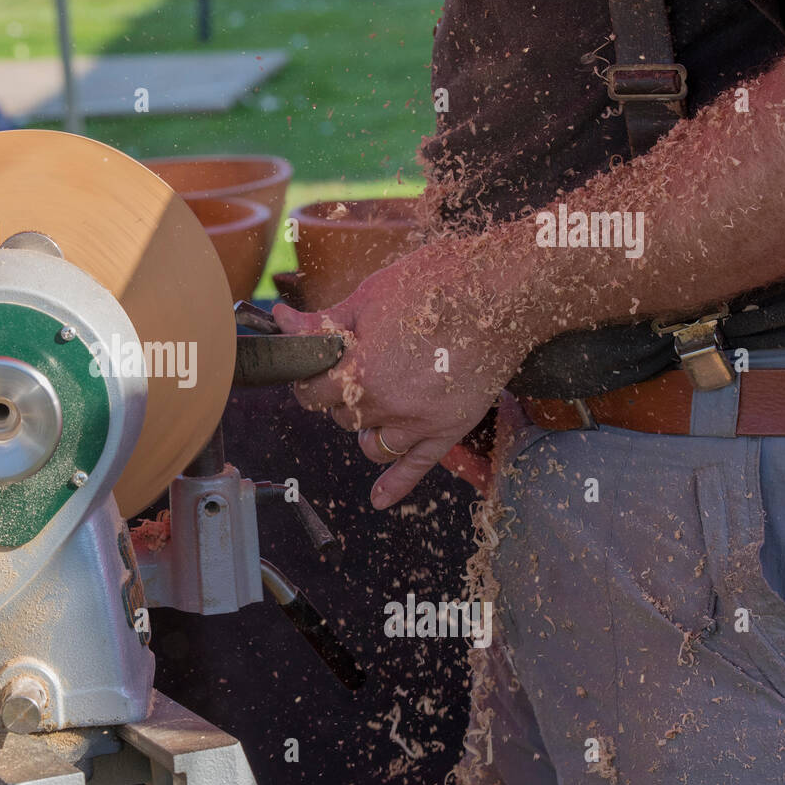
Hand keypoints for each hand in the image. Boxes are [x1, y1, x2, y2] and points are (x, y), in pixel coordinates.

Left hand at [274, 251, 528, 509]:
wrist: (504, 293)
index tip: (319, 367)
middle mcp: (384, 404)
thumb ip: (323, 322)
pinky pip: (414, 468)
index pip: (312, 392)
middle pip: (340, 417)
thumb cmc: (436, 284)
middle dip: (340, 397)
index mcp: (360, 370)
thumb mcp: (369, 296)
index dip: (311, 378)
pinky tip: (379, 499)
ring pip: (370, 444)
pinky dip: (394, 487)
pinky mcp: (446, 430)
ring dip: (364, 428)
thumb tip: (281, 322)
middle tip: (355, 371)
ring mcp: (416, 423)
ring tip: (374, 402)